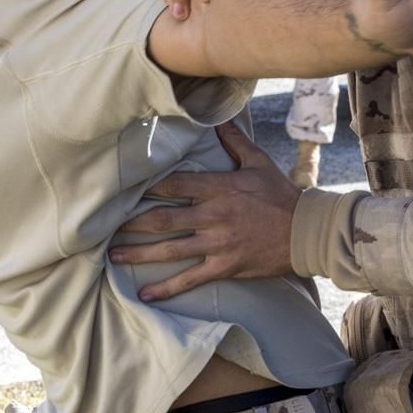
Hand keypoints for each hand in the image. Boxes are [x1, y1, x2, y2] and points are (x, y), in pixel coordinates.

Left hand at [110, 119, 298, 300]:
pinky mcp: (224, 267)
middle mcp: (213, 215)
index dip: (147, 187)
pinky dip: (166, 288)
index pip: (174, 184)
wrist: (305, 232)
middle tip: (107, 227)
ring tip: (114, 255)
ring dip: (139, 253)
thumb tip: (220, 119)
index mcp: (219, 188)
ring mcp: (217, 243)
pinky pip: (189, 279)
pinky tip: (145, 293)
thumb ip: (235, 142)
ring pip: (169, 249)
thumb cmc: (282, 196)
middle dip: (132, 223)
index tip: (125, 190)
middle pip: (163, 218)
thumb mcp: (259, 163)